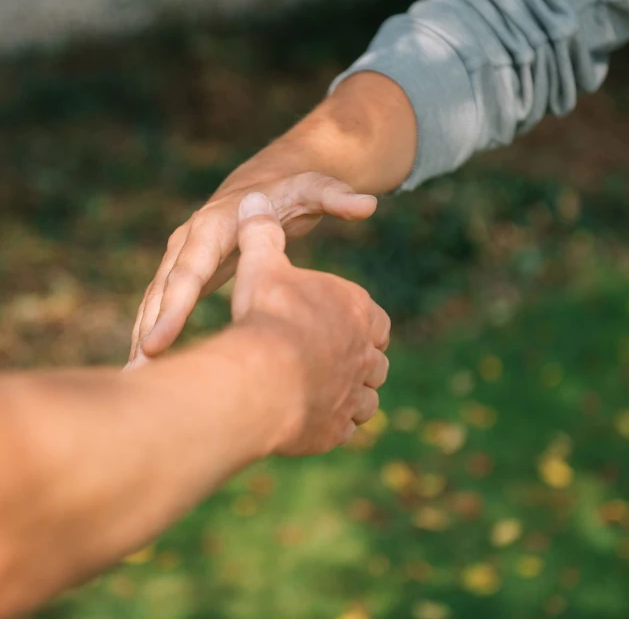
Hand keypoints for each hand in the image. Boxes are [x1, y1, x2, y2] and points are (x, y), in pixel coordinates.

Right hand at [129, 171, 376, 364]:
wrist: (264, 184)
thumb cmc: (292, 191)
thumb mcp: (313, 189)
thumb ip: (336, 198)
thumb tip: (367, 206)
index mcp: (215, 226)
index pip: (189, 269)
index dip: (174, 307)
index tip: (158, 343)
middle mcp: (190, 242)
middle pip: (163, 291)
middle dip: (149, 332)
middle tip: (139, 373)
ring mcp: (183, 260)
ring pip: (155, 302)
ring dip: (145, 340)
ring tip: (137, 382)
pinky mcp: (185, 278)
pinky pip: (164, 309)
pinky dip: (156, 338)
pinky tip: (152, 372)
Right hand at [230, 193, 389, 454]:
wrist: (264, 379)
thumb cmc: (268, 317)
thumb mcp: (262, 266)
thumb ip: (262, 234)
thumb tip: (253, 199)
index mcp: (356, 310)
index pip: (374, 318)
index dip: (359, 321)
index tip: (343, 324)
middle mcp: (365, 354)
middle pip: (375, 361)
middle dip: (358, 362)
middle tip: (330, 361)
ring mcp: (354, 395)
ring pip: (367, 400)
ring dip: (350, 397)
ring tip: (325, 393)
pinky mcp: (336, 430)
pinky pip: (344, 429)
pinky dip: (333, 425)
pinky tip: (313, 419)